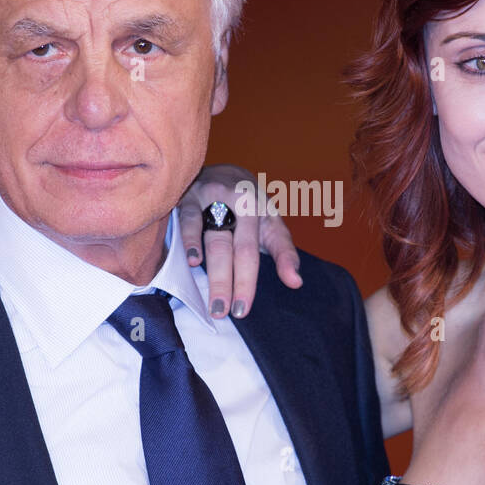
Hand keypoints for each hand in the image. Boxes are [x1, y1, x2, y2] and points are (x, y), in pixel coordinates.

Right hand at [179, 163, 302, 318]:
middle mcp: (239, 201)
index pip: (257, 251)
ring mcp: (213, 197)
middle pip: (238, 249)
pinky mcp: (189, 197)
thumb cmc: (249, 205)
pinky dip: (190, 242)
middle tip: (228, 313)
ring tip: (214, 303)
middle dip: (233, 284)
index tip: (244, 309)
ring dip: (215, 274)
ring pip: (216, 240)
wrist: (223, 170)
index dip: (250, 281)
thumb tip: (296, 282)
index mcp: (260, 209)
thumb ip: (284, 252)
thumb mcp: (271, 223)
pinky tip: (193, 263)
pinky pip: (188, 221)